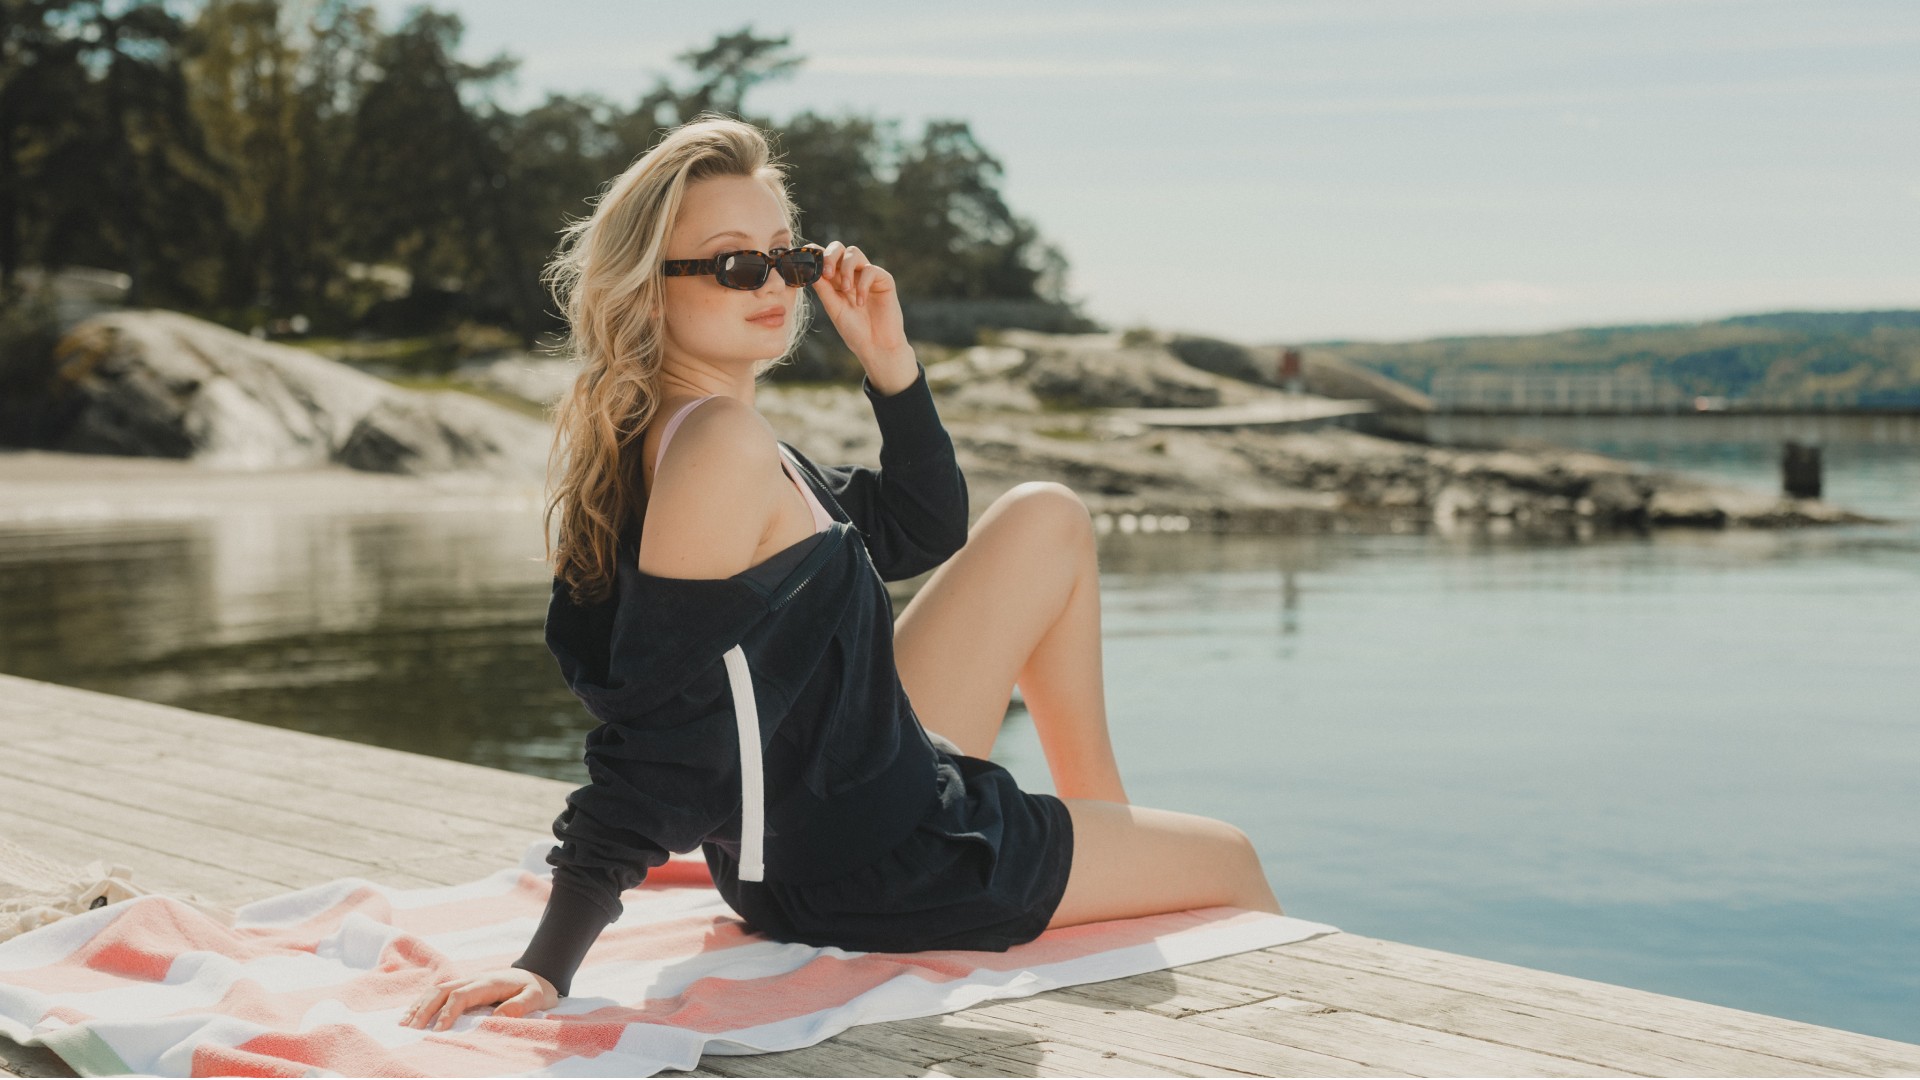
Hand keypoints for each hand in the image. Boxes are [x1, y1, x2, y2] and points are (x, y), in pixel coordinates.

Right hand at [401, 967, 557, 1028]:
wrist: (538, 973)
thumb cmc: (537, 989)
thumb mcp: (536, 997)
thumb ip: (521, 1005)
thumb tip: (500, 1015)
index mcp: (488, 983)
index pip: (461, 996)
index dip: (448, 1012)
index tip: (438, 1031)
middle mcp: (473, 979)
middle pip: (442, 991)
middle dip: (425, 1010)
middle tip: (412, 1030)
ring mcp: (467, 981)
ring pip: (436, 990)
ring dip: (420, 1005)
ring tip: (404, 1024)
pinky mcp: (464, 986)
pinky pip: (439, 992)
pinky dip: (423, 1002)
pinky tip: (412, 1014)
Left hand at [809, 241, 913, 374]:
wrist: (876, 346)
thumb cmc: (854, 330)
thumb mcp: (834, 309)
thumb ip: (824, 289)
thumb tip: (809, 269)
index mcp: (835, 280)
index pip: (824, 258)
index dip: (815, 254)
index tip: (806, 260)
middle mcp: (851, 273)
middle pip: (839, 248)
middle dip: (830, 256)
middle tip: (827, 273)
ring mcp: (867, 275)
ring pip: (854, 253)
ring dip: (847, 268)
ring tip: (846, 290)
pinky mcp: (884, 280)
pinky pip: (870, 270)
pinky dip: (863, 284)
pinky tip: (860, 302)